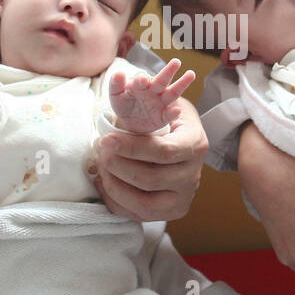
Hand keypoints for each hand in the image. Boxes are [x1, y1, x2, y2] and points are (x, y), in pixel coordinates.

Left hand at [95, 96, 207, 222]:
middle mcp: (193, 176)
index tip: (105, 138)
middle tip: (99, 149)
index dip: (130, 147)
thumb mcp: (164, 102)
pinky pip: (136, 215)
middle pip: (150, 178)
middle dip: (117, 164)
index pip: (163, 152)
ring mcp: (182, 198)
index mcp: (195, 145)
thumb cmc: (168, 119)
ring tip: (100, 165)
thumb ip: (146, 94)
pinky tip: (105, 181)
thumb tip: (128, 79)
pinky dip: (114, 200)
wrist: (183, 144)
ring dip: (113, 183)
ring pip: (143, 202)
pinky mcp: (169, 213)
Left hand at [108, 58, 195, 134]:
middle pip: (161, 80)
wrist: (130, 122)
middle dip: (168, 71)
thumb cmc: (124, 104)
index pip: (142, 80)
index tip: (142, 79)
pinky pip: (169, 115)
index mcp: (141, 84)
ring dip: (181, 84)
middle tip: (176, 62)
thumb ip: (116, 84)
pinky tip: (177, 110)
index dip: (142, 79)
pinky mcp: (164, 116)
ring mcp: (161, 103)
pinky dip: (173, 113)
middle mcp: (153, 91)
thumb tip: (118, 73)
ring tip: (190, 74)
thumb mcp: (116, 95)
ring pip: (172, 93)